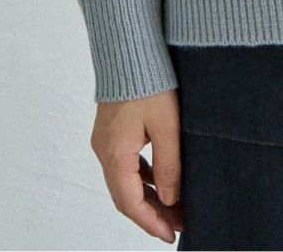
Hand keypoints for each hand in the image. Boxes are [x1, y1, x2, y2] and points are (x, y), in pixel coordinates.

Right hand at [90, 88, 183, 243]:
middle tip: (178, 225)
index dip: (151, 223)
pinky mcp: (110, 132)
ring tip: (175, 207)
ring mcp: (105, 142)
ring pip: (124, 182)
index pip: (131, 203)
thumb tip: (171, 199)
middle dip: (151, 214)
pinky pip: (124, 165)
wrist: (129, 49)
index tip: (171, 236)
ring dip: (147, 197)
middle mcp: (104, 151)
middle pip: (125, 196)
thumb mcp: (167, 124)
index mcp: (115, 154)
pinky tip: (160, 180)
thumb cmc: (149, 80)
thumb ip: (169, 165)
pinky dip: (142, 178)